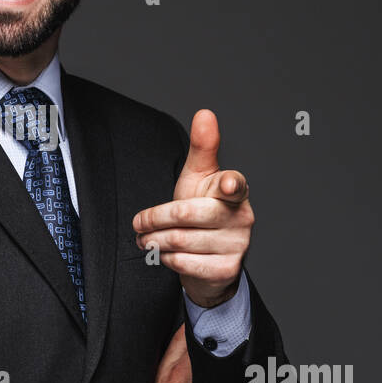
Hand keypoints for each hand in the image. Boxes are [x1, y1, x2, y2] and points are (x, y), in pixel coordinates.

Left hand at [133, 109, 252, 308]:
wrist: (209, 258)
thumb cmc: (202, 209)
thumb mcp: (198, 177)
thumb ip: (202, 147)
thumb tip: (205, 113)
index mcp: (235, 190)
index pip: (235, 184)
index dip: (230, 184)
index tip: (225, 184)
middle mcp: (242, 216)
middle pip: (186, 214)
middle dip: (155, 219)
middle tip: (139, 223)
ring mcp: (238, 244)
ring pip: (180, 240)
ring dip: (154, 241)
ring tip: (146, 240)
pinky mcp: (227, 269)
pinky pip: (183, 263)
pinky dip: (166, 259)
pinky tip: (165, 254)